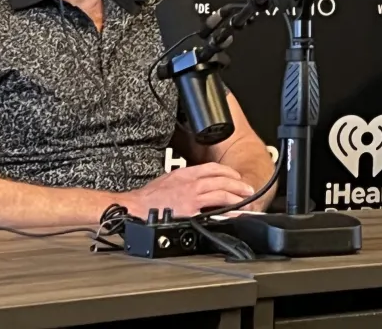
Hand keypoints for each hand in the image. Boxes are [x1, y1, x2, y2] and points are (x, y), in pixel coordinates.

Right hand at [121, 163, 255, 216]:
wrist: (134, 208)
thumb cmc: (146, 198)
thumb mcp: (168, 180)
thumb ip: (184, 180)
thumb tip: (195, 184)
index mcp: (185, 174)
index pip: (212, 168)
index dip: (227, 172)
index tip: (235, 176)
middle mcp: (191, 183)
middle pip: (221, 179)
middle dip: (237, 183)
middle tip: (248, 189)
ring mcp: (191, 197)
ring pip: (221, 191)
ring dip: (237, 195)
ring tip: (246, 199)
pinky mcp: (190, 212)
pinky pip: (213, 210)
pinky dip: (227, 211)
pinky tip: (234, 214)